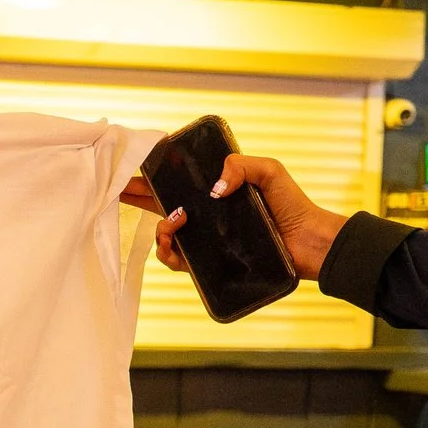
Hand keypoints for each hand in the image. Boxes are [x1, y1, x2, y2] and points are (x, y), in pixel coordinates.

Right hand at [140, 155, 346, 281]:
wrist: (308, 241)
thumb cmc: (292, 205)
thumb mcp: (268, 170)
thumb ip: (240, 165)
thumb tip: (213, 189)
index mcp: (215, 192)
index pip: (177, 182)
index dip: (153, 176)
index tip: (134, 168)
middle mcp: (205, 216)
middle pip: (160, 204)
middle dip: (136, 196)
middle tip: (119, 190)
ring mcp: (204, 239)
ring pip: (163, 233)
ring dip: (159, 226)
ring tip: (175, 220)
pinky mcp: (207, 262)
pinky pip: (174, 259)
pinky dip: (167, 250)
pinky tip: (176, 237)